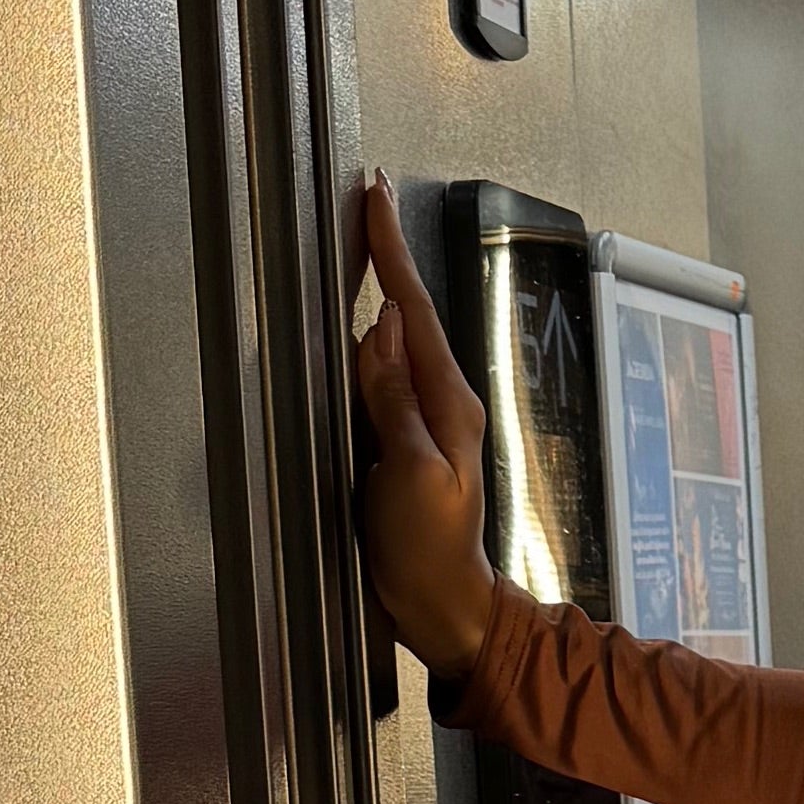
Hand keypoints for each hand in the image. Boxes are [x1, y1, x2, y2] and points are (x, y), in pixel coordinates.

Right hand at [350, 175, 499, 679]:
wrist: (440, 607)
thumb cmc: (428, 551)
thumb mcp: (411, 472)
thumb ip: (394, 398)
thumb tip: (383, 325)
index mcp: (448, 401)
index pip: (414, 310)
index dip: (391, 252)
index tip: (374, 196)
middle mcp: (439, 402)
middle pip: (407, 314)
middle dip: (386, 256)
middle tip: (367, 199)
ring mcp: (421, 421)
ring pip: (395, 340)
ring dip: (379, 289)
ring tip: (361, 242)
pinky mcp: (401, 441)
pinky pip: (383, 374)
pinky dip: (368, 338)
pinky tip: (356, 325)